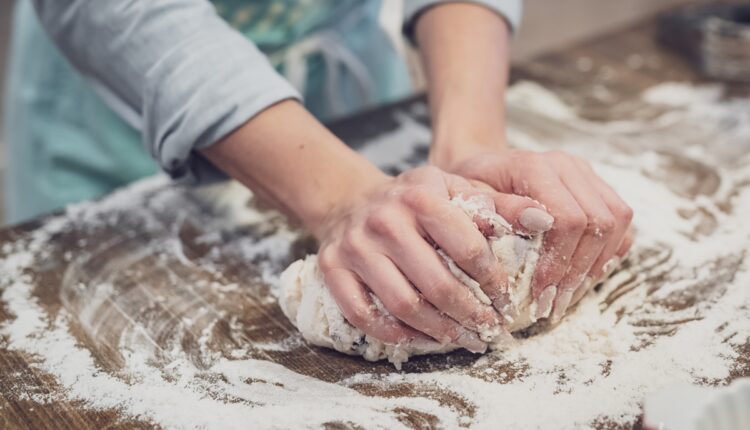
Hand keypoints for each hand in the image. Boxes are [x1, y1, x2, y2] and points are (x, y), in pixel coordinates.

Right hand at [313, 166, 550, 349]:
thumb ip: (500, 204)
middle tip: (489, 331)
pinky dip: (395, 334)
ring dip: (438, 331)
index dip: (493, 282)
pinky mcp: (333, 268)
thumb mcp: (456, 189)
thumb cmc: (415, 200)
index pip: (468, 248)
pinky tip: (420, 338)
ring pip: (403, 305)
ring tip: (462, 339)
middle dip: (470, 315)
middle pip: (437, 284)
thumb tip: (544, 219)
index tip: (507, 301)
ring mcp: (356, 246)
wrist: (352, 200)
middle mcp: (385, 219)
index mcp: (421, 195)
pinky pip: (364, 315)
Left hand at [447, 149, 633, 322]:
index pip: (568, 218)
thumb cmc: (471, 189)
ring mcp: (586, 174)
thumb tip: (538, 223)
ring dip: (597, 265)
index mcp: (535, 166)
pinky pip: (621, 221)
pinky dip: (608, 252)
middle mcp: (568, 166)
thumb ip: (500, 210)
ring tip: (568, 295)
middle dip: (578, 271)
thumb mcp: (470, 201)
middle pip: (598, 222)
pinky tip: (582, 276)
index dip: (559, 262)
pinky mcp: (596, 186)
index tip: (540, 294)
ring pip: (617, 221)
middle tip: (555, 304)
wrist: (482, 169)